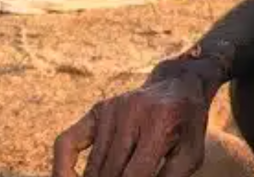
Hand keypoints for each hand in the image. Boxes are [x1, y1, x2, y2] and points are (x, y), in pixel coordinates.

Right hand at [53, 63, 215, 176]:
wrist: (178, 86)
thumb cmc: (186, 127)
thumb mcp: (191, 155)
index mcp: (160, 122)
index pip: (135, 175)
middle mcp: (131, 113)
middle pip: (111, 174)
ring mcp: (111, 110)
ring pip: (93, 167)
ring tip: (117, 175)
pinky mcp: (97, 110)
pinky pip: (66, 143)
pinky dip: (62, 168)